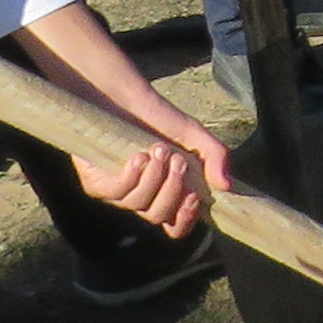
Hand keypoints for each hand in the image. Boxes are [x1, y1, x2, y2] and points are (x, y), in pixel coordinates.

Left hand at [70, 120, 227, 232]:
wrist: (120, 96)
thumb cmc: (155, 115)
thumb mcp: (192, 134)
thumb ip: (213, 156)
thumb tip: (226, 186)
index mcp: (165, 192)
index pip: (175, 226)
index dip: (185, 219)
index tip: (195, 197)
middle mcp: (141, 198)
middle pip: (159, 217)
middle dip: (173, 190)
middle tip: (178, 160)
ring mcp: (118, 193)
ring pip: (139, 205)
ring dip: (154, 177)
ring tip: (158, 149)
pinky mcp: (96, 184)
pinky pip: (117, 193)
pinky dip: (132, 176)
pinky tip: (138, 157)